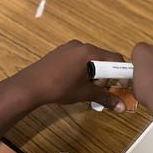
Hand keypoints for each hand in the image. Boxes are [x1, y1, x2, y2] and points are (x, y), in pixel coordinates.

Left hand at [6, 40, 126, 110]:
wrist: (30, 86)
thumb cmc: (59, 88)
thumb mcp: (85, 93)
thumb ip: (105, 97)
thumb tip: (122, 107)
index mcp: (89, 52)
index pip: (115, 58)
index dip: (121, 72)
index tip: (121, 85)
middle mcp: (81, 45)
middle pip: (103, 57)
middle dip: (106, 73)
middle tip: (101, 88)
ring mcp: (69, 47)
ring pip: (90, 58)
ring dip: (94, 71)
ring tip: (86, 86)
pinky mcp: (60, 52)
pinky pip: (79, 58)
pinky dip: (83, 68)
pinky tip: (75, 81)